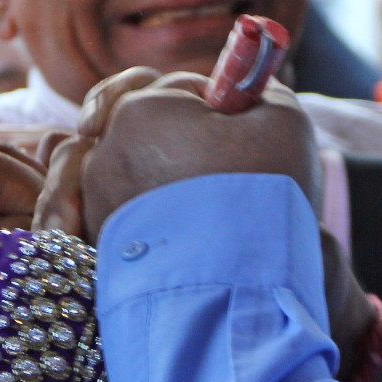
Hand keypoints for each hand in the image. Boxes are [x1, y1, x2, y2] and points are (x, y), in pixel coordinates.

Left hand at [77, 71, 320, 241]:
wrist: (237, 292)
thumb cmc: (263, 197)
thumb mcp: (284, 119)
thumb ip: (260, 89)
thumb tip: (245, 94)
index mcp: (140, 110)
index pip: (183, 88)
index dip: (222, 109)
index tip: (245, 137)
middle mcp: (104, 151)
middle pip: (154, 129)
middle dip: (190, 143)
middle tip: (228, 173)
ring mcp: (97, 203)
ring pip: (141, 172)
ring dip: (172, 182)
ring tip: (213, 213)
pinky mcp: (99, 247)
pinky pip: (131, 215)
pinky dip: (159, 220)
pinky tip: (193, 240)